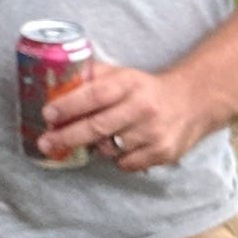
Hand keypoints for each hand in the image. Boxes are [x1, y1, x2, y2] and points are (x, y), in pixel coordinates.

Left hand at [39, 61, 223, 173]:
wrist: (192, 103)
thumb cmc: (145, 89)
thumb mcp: (121, 74)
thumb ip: (91, 76)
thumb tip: (55, 80)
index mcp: (129, 84)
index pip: (94, 95)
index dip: (68, 106)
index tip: (47, 115)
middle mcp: (143, 108)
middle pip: (97, 127)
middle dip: (67, 136)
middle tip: (45, 142)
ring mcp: (154, 133)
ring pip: (109, 148)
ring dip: (94, 146)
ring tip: (91, 139)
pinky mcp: (163, 153)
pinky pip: (126, 163)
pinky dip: (116, 158)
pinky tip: (119, 146)